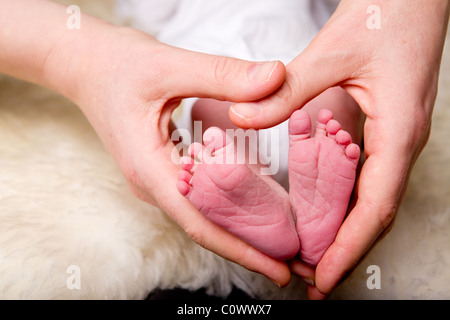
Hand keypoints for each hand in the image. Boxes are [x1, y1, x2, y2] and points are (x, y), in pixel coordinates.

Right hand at [65, 26, 292, 284]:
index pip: (200, 223)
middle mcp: (153, 182)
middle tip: (295, 263)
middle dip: (250, 247)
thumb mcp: (170, 66)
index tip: (281, 271)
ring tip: (283, 238)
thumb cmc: (118, 65)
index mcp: (150, 169)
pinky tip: (255, 202)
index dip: (242, 250)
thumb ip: (224, 75)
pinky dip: (228, 203)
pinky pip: (198, 194)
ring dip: (241, 227)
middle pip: (205, 226)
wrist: (85, 64)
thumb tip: (276, 78)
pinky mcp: (163, 168)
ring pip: (203, 212)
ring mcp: (157, 178)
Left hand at [229, 0, 449, 297]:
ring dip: (347, 232)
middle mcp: (402, 142)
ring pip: (374, 200)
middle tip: (316, 279)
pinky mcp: (387, 128)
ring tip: (317, 258)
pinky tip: (327, 214)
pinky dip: (349, 205)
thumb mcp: (333, 52)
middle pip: (377, 214)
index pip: (376, 207)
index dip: (349, 246)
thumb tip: (243, 116)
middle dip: (347, 250)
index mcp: (398, 131)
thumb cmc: (387, 16)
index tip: (325, 276)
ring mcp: (397, 137)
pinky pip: (370, 179)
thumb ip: (288, 90)